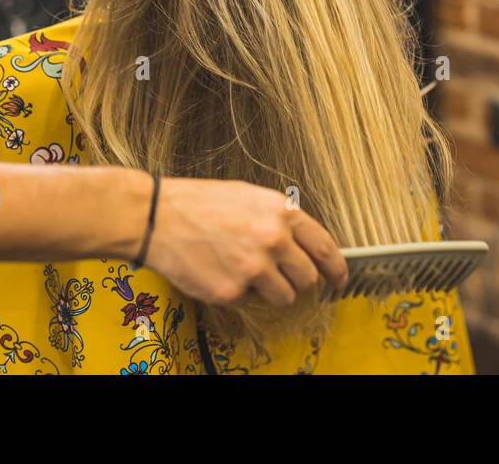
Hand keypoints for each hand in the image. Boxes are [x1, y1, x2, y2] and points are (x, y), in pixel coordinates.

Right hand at [144, 177, 348, 307]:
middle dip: (298, 280)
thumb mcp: (250, 196)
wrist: (159, 216)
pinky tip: (220, 270)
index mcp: (282, 213)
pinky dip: (238, 291)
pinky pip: (249, 301)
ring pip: (285, 296)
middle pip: (308, 278)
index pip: (325, 248)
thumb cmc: (202, 203)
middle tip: (279, 274)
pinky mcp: (232, 291)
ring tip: (244, 269)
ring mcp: (254, 268)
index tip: (339, 279)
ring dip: (271, 290)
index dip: (337, 268)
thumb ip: (281, 219)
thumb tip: (306, 244)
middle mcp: (273, 240)